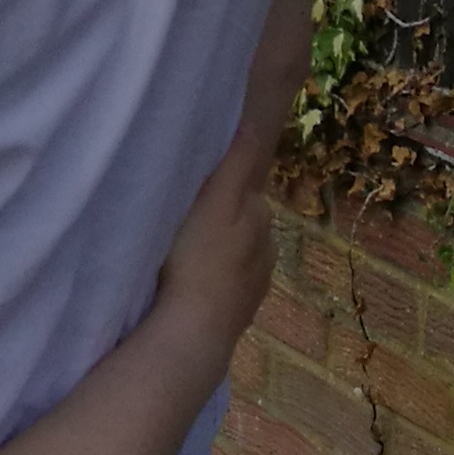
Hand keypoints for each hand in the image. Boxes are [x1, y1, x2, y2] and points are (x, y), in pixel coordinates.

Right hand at [151, 145, 276, 348]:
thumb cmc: (197, 257)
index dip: (219, 186)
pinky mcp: (243, 309)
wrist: (195, 328)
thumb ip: (236, 164)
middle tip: (185, 221)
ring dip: (220, 249)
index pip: (243, 189)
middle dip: (222, 217)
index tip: (193, 191)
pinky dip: (218, 277)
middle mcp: (268, 246)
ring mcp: (258, 281)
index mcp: (261, 216)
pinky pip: (230, 281)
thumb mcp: (215, 201)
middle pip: (243, 220)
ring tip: (187, 254)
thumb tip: (253, 125)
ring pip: (238, 252)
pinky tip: (197, 282)